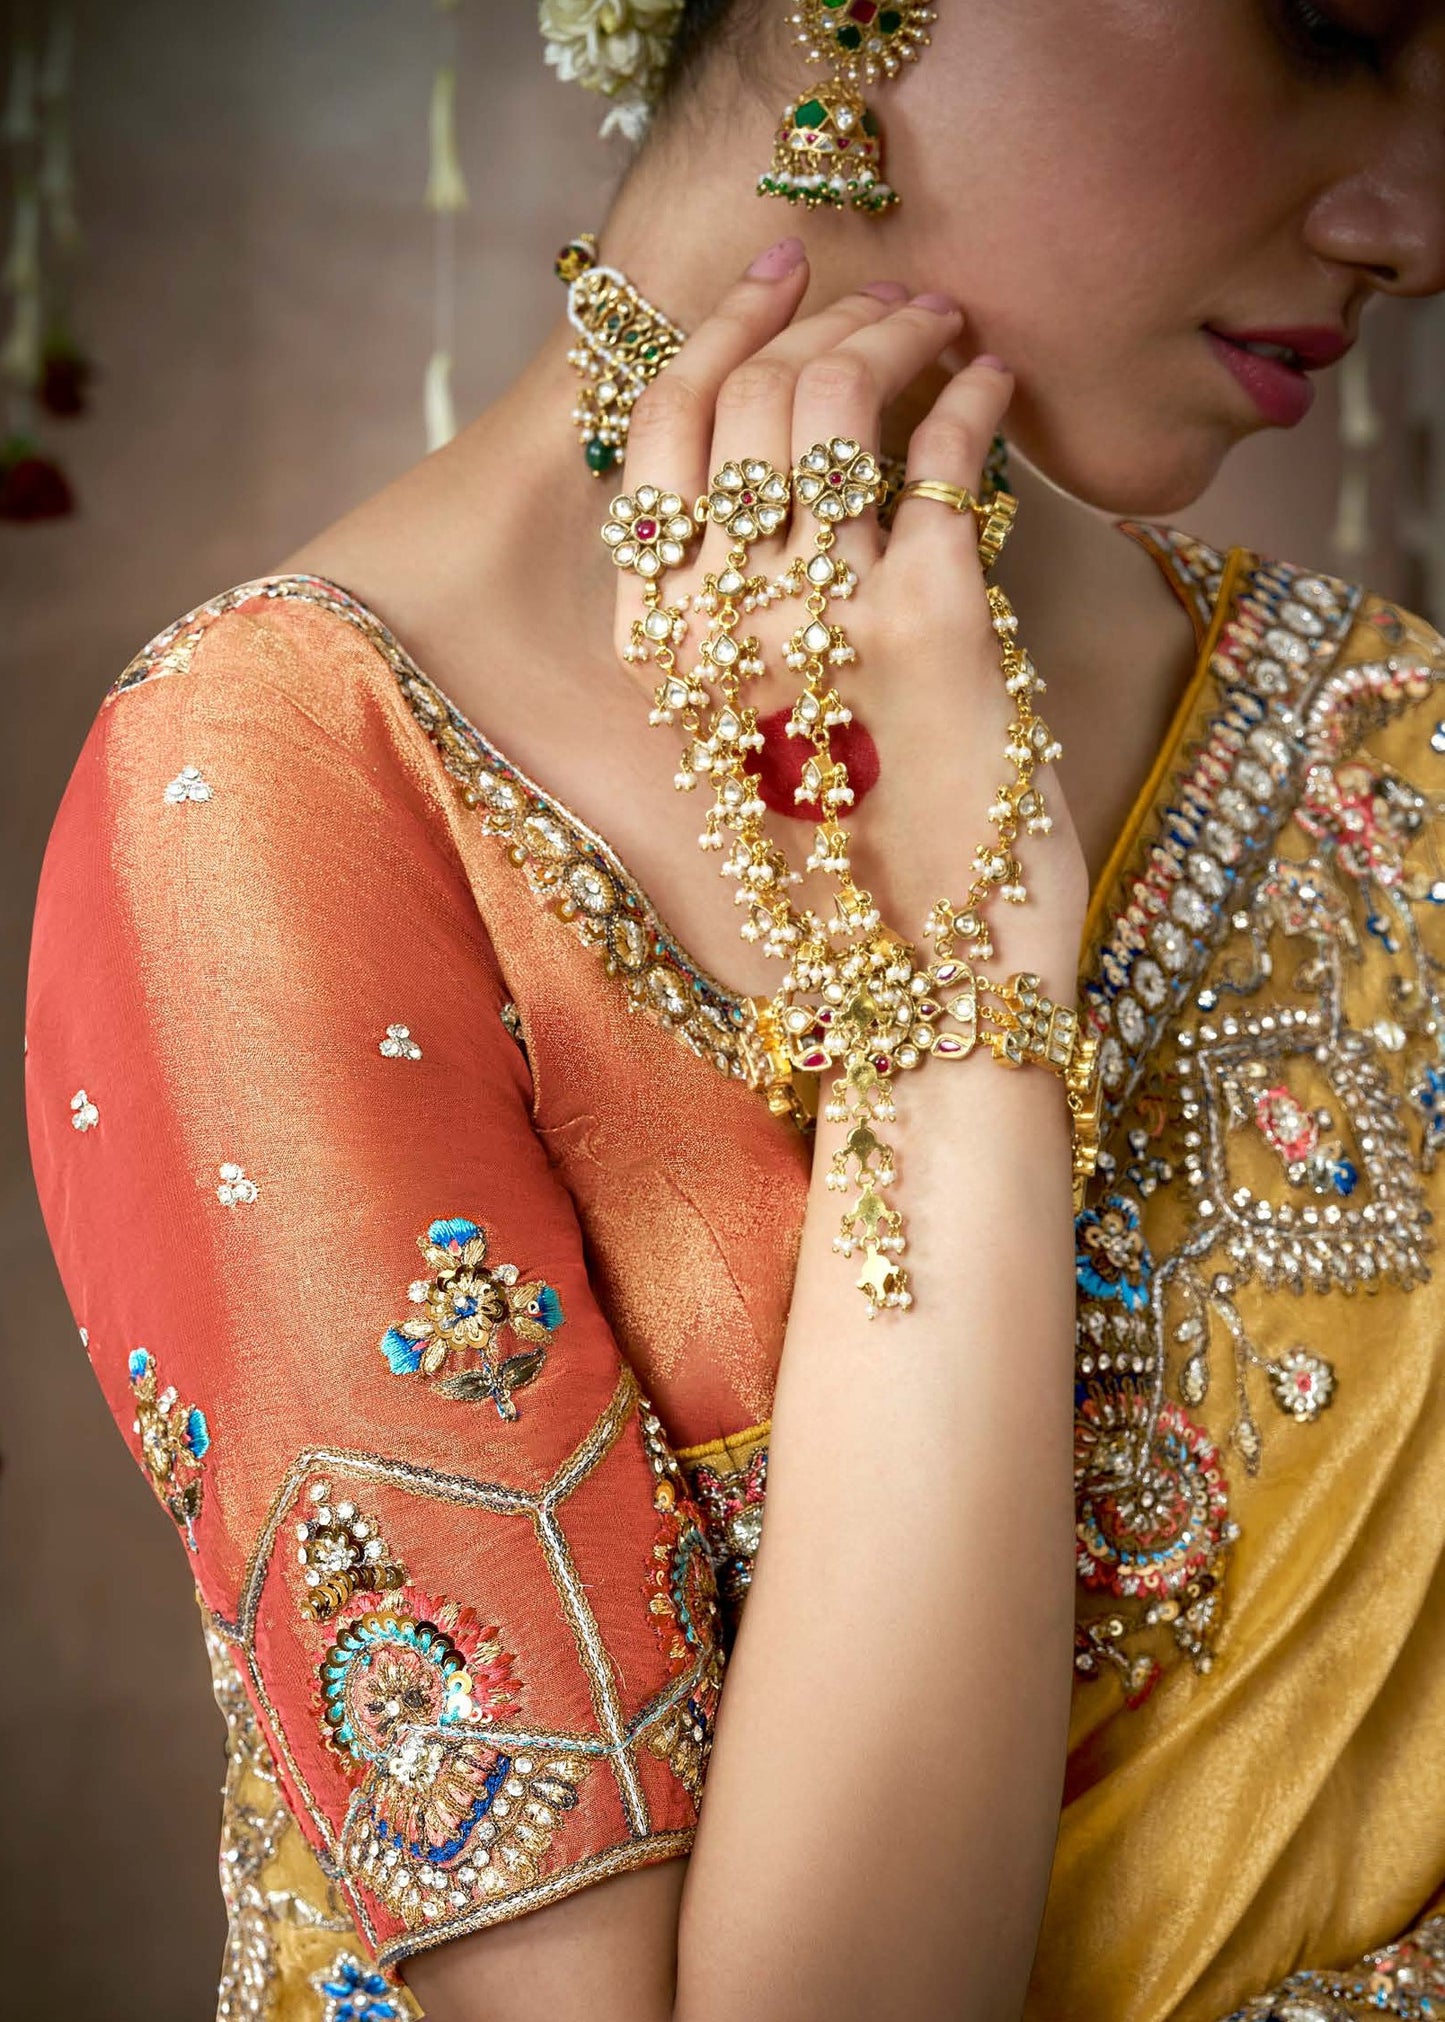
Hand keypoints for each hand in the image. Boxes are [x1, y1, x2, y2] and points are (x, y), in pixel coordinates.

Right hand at [612, 244, 1088, 1000]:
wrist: (927, 984)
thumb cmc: (845, 872)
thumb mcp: (742, 746)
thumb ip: (725, 625)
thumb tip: (766, 467)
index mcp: (656, 649)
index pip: (657, 435)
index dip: (718, 330)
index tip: (773, 281)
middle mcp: (717, 622)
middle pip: (748, 395)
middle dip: (822, 318)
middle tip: (887, 306)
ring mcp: (820, 617)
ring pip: (836, 401)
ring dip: (897, 332)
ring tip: (942, 328)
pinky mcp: (931, 622)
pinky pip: (942, 455)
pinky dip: (974, 395)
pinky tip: (994, 383)